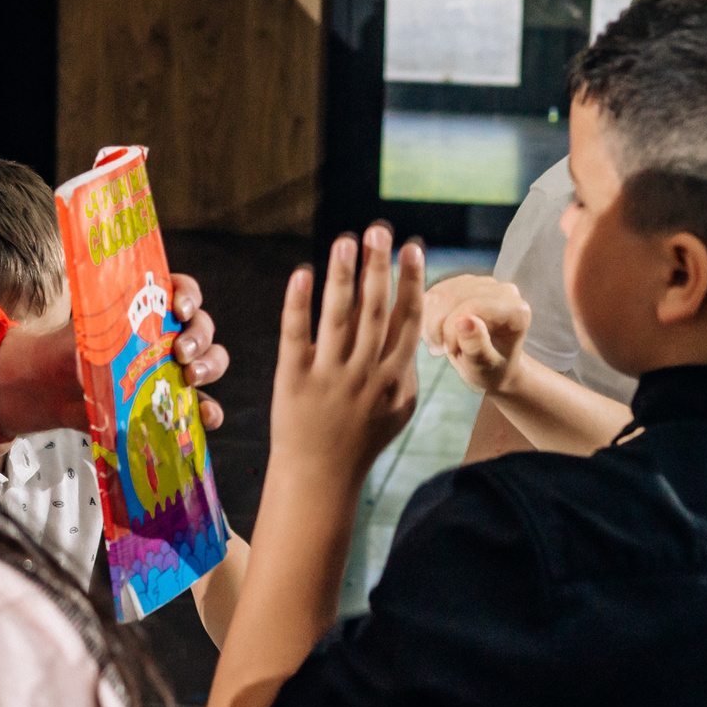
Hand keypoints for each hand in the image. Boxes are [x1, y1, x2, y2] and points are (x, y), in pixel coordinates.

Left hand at [0, 272, 228, 435]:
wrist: (57, 388)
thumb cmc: (74, 349)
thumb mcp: (87, 328)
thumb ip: (103, 321)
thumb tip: (110, 323)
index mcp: (153, 309)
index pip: (184, 292)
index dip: (189, 295)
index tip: (179, 308)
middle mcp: (171, 335)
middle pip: (203, 327)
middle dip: (198, 336)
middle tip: (180, 351)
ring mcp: (176, 370)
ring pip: (211, 361)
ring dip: (209, 366)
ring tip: (190, 377)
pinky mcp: (175, 403)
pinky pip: (203, 408)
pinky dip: (211, 412)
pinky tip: (206, 416)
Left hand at [270, 227, 424, 482]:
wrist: (320, 477)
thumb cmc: (360, 438)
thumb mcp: (398, 407)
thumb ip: (406, 366)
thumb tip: (414, 324)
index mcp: (394, 376)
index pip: (406, 319)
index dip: (410, 280)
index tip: (411, 246)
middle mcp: (364, 373)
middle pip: (375, 311)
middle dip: (378, 267)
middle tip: (378, 230)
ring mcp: (329, 376)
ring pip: (338, 317)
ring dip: (343, 276)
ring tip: (346, 240)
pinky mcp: (293, 380)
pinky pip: (296, 336)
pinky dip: (298, 304)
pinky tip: (301, 274)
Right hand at [419, 274, 531, 396]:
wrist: (490, 366)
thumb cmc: (491, 371)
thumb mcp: (483, 368)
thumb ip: (476, 346)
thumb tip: (463, 320)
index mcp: (516, 311)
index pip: (471, 306)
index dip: (452, 329)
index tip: (450, 351)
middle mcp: (504, 290)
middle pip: (454, 297)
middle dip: (440, 326)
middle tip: (443, 349)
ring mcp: (484, 283)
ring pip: (440, 293)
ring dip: (432, 322)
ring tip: (441, 342)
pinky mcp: (466, 282)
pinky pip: (435, 292)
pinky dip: (429, 315)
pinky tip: (439, 332)